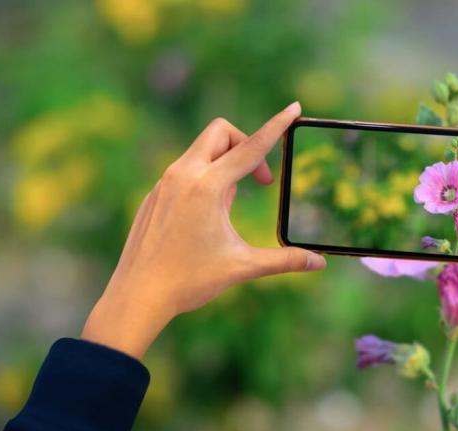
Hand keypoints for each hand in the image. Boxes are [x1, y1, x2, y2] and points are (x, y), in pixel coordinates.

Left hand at [82, 102, 325, 358]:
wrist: (137, 295)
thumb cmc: (189, 281)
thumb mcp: (241, 267)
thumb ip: (284, 260)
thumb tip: (319, 262)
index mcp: (207, 187)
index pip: (251, 147)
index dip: (277, 126)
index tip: (293, 108)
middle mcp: (183, 175)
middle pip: (221, 132)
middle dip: (246, 144)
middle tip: (260, 182)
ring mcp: (164, 183)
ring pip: (202, 151)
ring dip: (225, 165)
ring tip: (229, 209)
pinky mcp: (154, 195)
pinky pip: (184, 171)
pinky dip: (204, 180)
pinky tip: (203, 218)